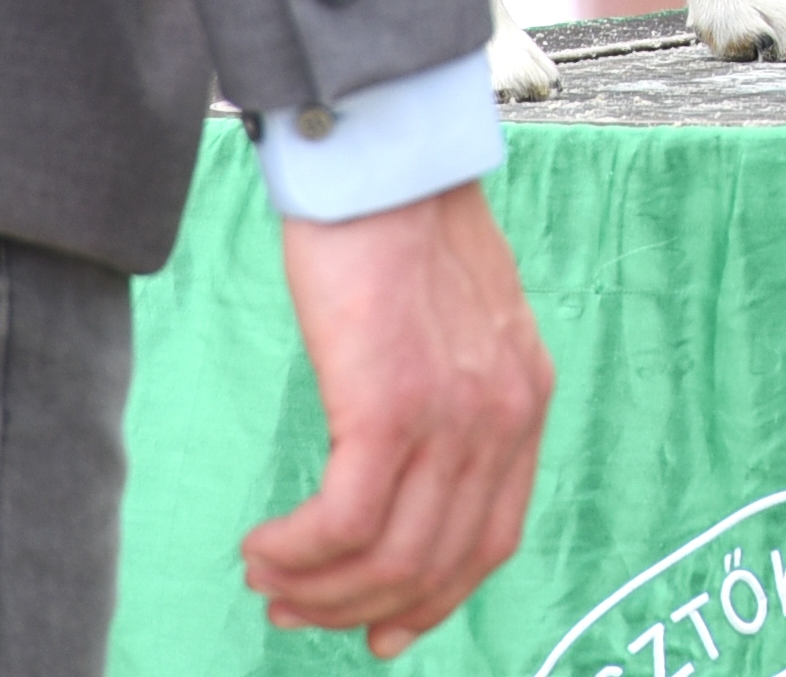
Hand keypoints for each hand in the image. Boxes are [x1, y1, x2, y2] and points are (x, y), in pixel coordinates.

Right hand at [249, 184, 551, 656]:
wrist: (381, 157)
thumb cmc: (399, 225)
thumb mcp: (458, 319)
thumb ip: (452, 391)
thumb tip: (405, 463)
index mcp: (523, 398)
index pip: (492, 538)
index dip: (435, 598)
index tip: (383, 630)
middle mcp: (502, 417)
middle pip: (439, 565)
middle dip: (362, 608)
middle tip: (297, 614)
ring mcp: (452, 417)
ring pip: (390, 559)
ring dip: (319, 589)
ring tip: (267, 581)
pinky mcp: (390, 408)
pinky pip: (345, 524)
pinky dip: (297, 553)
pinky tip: (261, 547)